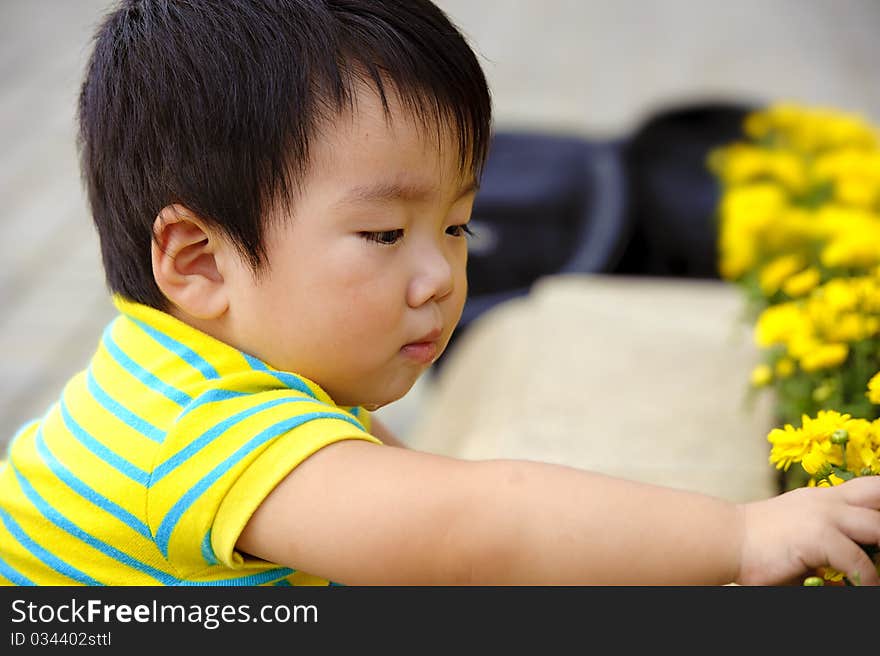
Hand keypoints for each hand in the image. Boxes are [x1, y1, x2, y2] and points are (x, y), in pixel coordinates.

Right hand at [735, 476, 879, 584]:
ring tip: (877, 576)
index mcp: (822, 498)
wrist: (724, 541)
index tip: (879, 529)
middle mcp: (826, 501)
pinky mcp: (818, 537)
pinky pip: (859, 562)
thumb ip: (829, 546)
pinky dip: (866, 579)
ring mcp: (823, 515)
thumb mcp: (800, 537)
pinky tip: (862, 588)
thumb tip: (852, 577)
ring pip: (878, 526)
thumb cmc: (757, 546)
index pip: (870, 487)